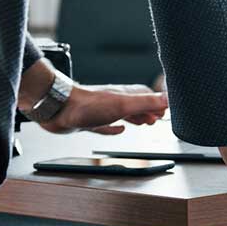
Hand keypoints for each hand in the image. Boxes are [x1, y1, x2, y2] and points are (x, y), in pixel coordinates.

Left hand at [40, 84, 168, 134]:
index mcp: (124, 95)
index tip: (167, 111)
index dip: (157, 103)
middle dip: (148, 111)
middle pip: (136, 105)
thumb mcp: (124, 105)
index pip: (146, 96)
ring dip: (136, 118)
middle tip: (158, 119)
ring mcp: (102, 111)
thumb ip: (146, 102)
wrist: (58, 109)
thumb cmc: (88, 106)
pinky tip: (119, 129)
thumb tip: (167, 99)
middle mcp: (113, 101)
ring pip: (124, 114)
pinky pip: (107, 125)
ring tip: (145, 123)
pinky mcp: (90, 121)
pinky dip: (116, 128)